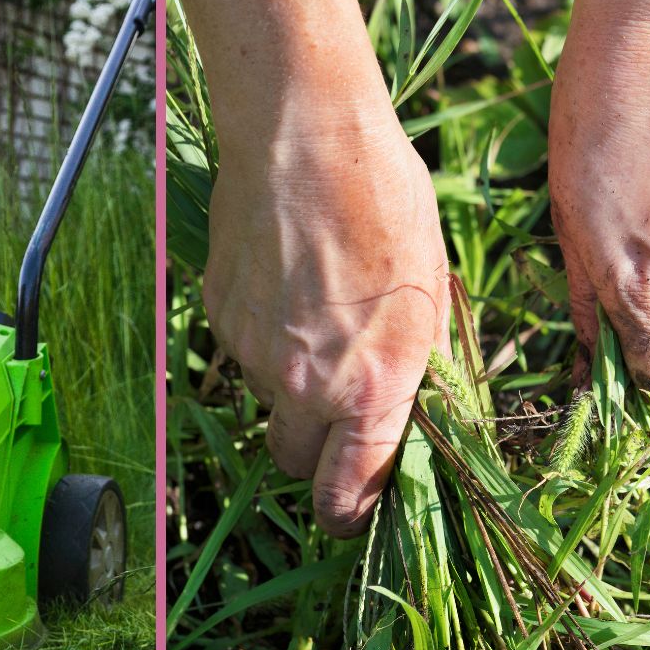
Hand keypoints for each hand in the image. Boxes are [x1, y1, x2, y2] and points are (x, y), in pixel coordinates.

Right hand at [203, 119, 448, 536]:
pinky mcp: (218, 317)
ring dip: (291, 387)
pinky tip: (288, 285)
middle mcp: (306, 384)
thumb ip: (417, 368)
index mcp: (372, 386)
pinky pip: (242, 354)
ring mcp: (253, 353)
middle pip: (296, 464)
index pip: (347, 496)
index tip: (357, 508)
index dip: (352, 514)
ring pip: (268, 403)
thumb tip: (414, 413)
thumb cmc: (386, 202)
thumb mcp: (431, 293)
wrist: (304, 134)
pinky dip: (263, 339)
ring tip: (320, 319)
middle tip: (342, 413)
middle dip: (317, 454)